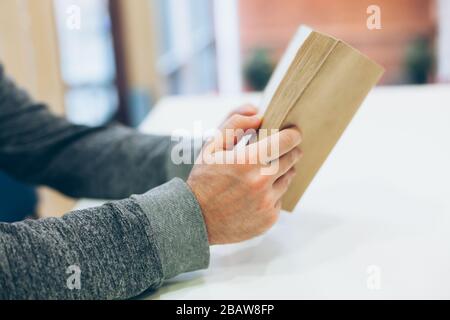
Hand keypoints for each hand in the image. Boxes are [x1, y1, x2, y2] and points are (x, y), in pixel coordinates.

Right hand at [187, 108, 302, 244]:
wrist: (196, 220)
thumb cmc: (204, 179)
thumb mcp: (211, 146)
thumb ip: (234, 123)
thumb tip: (258, 114)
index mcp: (248, 161)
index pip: (286, 141)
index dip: (292, 134)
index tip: (293, 133)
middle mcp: (261, 182)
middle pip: (291, 159)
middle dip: (290, 151)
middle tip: (283, 149)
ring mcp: (266, 203)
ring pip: (287, 179)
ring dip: (282, 172)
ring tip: (266, 171)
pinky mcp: (269, 219)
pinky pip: (280, 199)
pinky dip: (273, 193)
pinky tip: (257, 194)